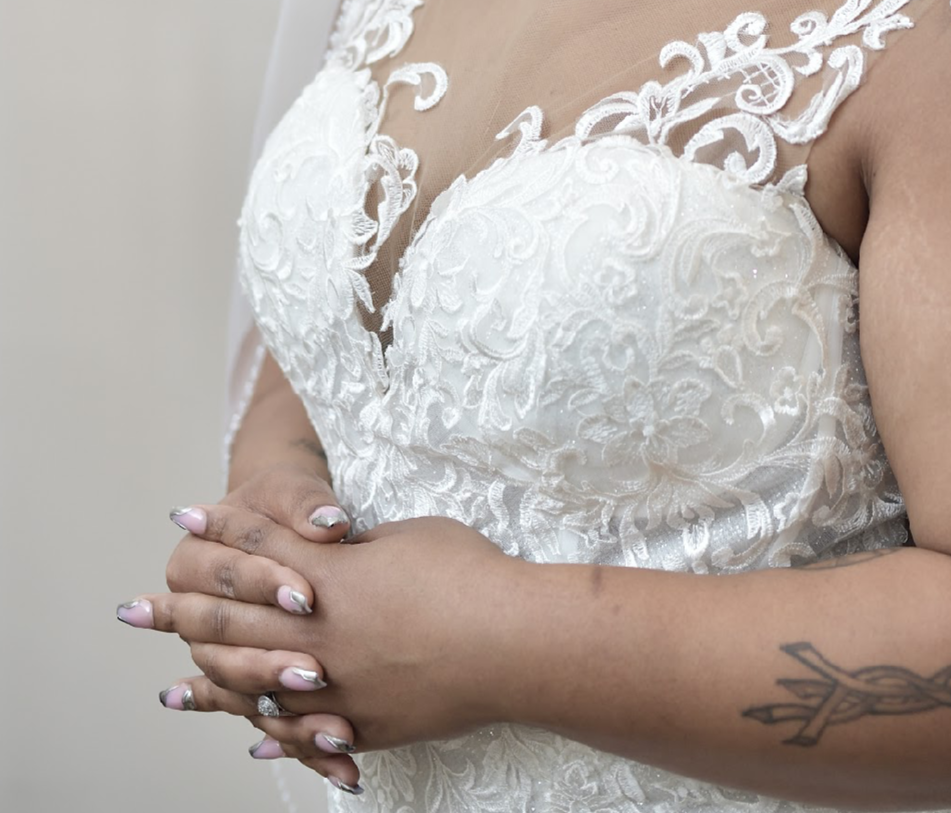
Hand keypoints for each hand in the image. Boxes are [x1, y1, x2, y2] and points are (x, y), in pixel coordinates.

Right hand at [118, 467, 361, 791]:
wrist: (289, 521)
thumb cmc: (285, 502)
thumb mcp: (290, 489)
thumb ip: (305, 505)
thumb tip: (329, 524)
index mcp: (193, 561)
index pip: (223, 579)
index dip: (264, 586)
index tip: (308, 596)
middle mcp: (198, 616)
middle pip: (226, 645)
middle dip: (271, 662)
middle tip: (316, 671)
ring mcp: (224, 657)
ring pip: (243, 695)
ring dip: (289, 717)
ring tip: (336, 731)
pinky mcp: (255, 685)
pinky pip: (274, 721)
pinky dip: (307, 746)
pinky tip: (344, 767)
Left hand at [126, 505, 526, 755]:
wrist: (510, 639)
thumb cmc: (466, 573)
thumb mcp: (405, 535)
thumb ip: (358, 548)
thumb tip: (333, 550)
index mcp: (328, 575)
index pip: (257, 546)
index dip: (219, 529)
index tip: (182, 518)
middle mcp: (317, 633)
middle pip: (234, 619)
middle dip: (180, 611)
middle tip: (135, 610)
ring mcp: (335, 685)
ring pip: (253, 685)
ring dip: (206, 685)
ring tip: (170, 689)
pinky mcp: (363, 723)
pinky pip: (301, 733)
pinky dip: (270, 733)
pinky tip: (250, 737)